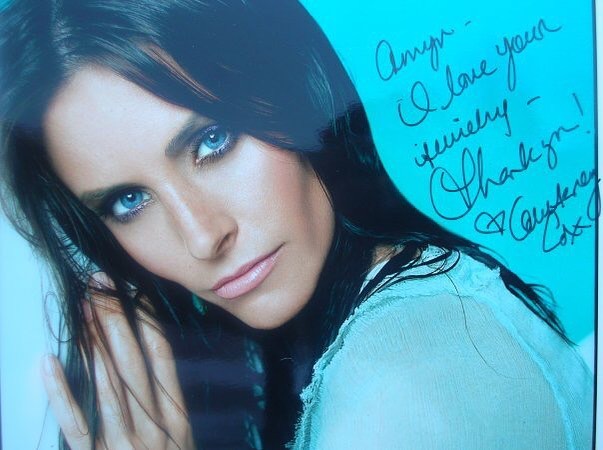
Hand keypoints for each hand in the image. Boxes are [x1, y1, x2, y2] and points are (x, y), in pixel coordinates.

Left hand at [42, 274, 194, 448]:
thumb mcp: (181, 439)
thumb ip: (165, 405)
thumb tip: (150, 360)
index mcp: (176, 416)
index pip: (161, 358)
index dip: (145, 322)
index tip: (132, 291)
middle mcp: (153, 424)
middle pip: (132, 363)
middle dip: (116, 320)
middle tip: (100, 283)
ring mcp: (124, 444)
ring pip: (106, 384)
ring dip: (92, 344)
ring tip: (81, 308)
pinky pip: (77, 426)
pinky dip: (62, 394)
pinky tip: (49, 363)